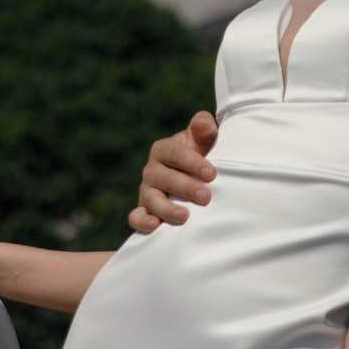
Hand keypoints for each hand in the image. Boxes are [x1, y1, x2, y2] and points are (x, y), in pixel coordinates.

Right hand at [126, 112, 218, 232]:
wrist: (197, 178)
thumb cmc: (203, 155)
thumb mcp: (205, 139)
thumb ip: (204, 127)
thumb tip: (201, 122)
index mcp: (163, 149)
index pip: (174, 153)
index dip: (192, 162)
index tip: (212, 173)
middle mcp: (151, 170)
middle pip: (164, 178)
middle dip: (185, 187)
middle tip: (206, 196)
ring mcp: (147, 191)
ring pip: (150, 199)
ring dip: (166, 208)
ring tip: (185, 216)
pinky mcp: (145, 210)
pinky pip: (136, 217)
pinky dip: (142, 222)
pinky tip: (156, 226)